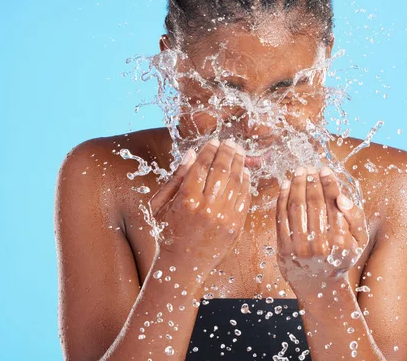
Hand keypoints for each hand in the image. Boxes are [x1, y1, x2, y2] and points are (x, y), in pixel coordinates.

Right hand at [151, 138, 250, 278]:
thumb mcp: (160, 205)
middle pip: (221, 170)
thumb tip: (191, 154)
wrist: (181, 266)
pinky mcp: (235, 227)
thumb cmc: (166, 233)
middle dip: (227, 152)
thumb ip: (176, 178)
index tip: (214, 141)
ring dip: (240, 164)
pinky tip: (245, 173)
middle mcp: (206, 208)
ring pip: (236, 183)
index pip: (202, 166)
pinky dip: (246, 183)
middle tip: (231, 143)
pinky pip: (244, 199)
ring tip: (240, 153)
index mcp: (186, 200)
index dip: (209, 150)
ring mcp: (223, 218)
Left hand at [276, 165, 368, 296]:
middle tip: (310, 167)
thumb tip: (342, 198)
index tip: (325, 169)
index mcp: (341, 242)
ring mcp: (300, 247)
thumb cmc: (340, 257)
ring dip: (297, 185)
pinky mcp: (283, 248)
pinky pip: (281, 217)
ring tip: (299, 171)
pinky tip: (286, 184)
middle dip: (311, 181)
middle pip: (314, 203)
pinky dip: (282, 197)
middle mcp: (320, 245)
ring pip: (296, 207)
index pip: (333, 204)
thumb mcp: (358, 241)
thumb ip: (355, 217)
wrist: (318, 285)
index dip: (329, 184)